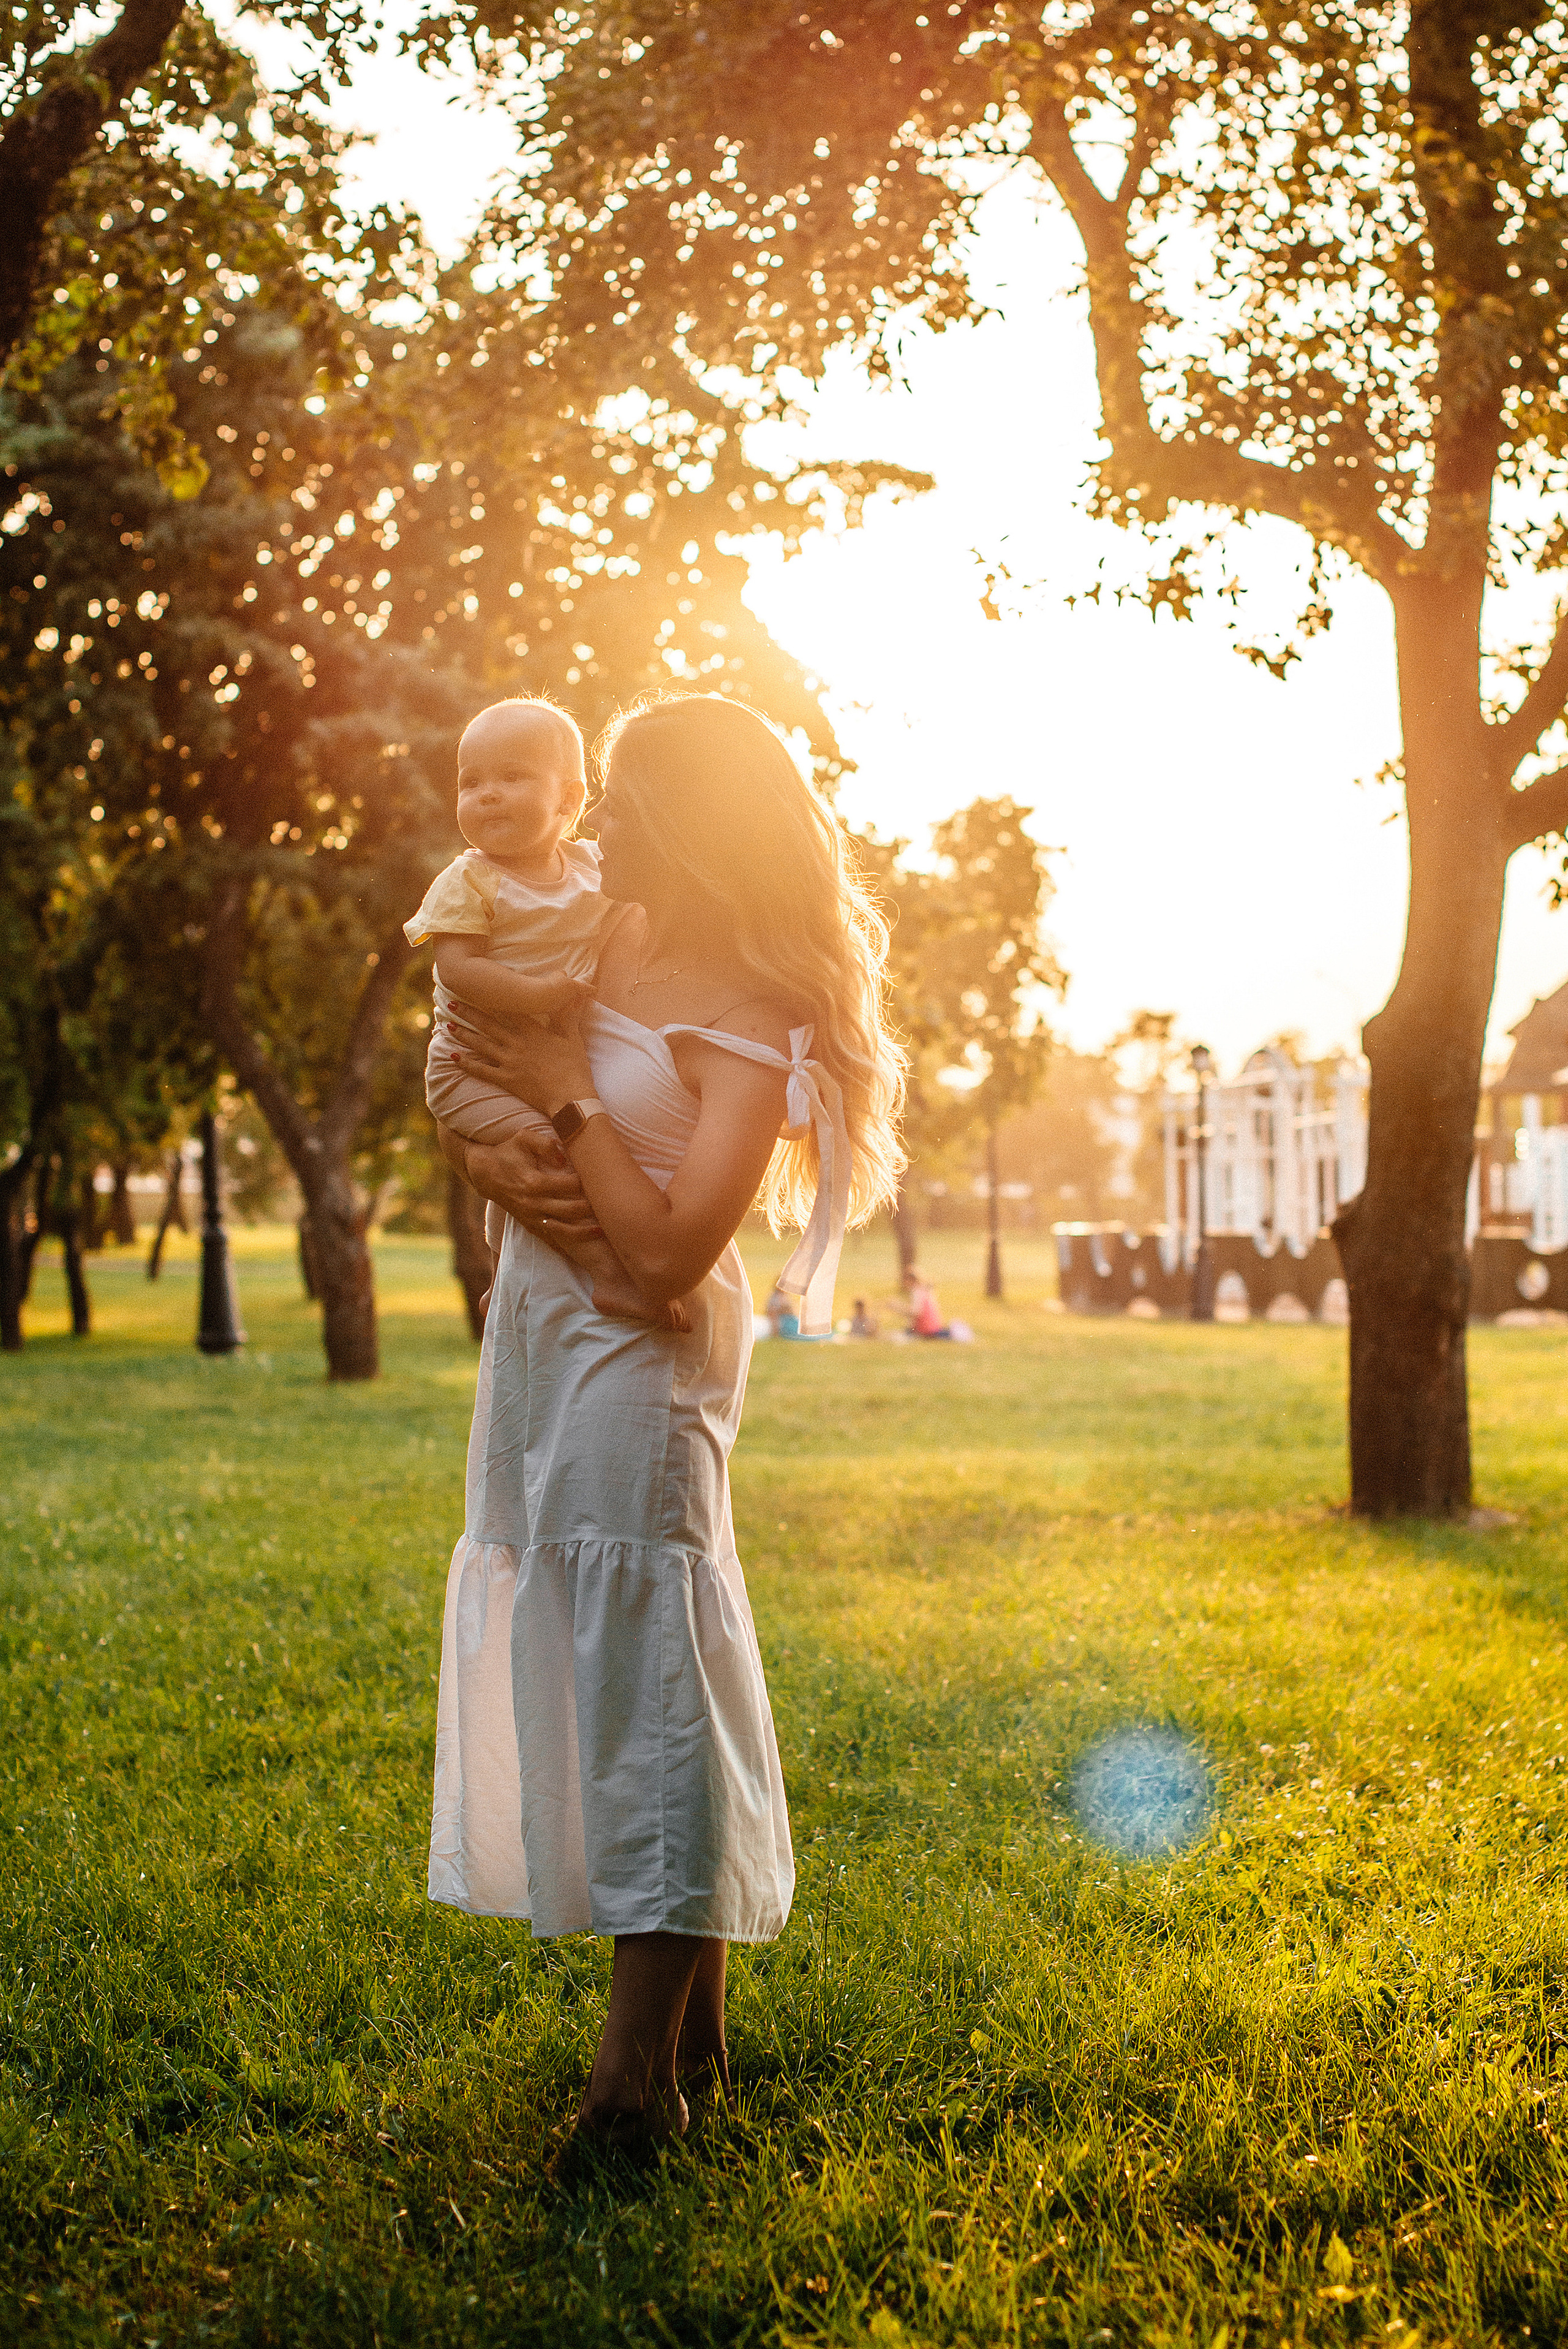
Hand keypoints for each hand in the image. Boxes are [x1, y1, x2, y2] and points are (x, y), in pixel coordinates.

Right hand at [437, 1122, 601, 1237]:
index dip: (584, 1183)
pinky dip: (566, 1244)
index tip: (598, 1179)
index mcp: (533, 1182)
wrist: (485, 1173)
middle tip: (609, 1205)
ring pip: (561, 1230)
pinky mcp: (529, 1225)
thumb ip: (544, 1144)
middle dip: (590, 1209)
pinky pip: (550, 1239)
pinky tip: (583, 1247)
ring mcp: (531, 1217)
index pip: (567, 1186)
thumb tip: (563, 1156)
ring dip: (583, 1232)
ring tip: (603, 1230)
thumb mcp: (523, 1138)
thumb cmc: (508, 1152)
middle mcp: (532, 1203)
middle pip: (568, 1210)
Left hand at [444, 995, 593, 1115]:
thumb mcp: (572, 1038)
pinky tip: (454, 1058)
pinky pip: (483, 1071)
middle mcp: (517, 1044)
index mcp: (533, 1032)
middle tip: (451, 1003)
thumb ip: (569, 1016)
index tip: (478, 990)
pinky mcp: (507, 1080)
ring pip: (482, 1045)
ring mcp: (510, 1062)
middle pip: (488, 1025)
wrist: (569, 1098)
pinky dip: (467, 1064)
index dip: (493, 999)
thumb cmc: (574, 1068)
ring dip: (463, 1035)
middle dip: (468, 1013)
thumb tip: (577, 995)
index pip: (510, 1011)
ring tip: (448, 1026)